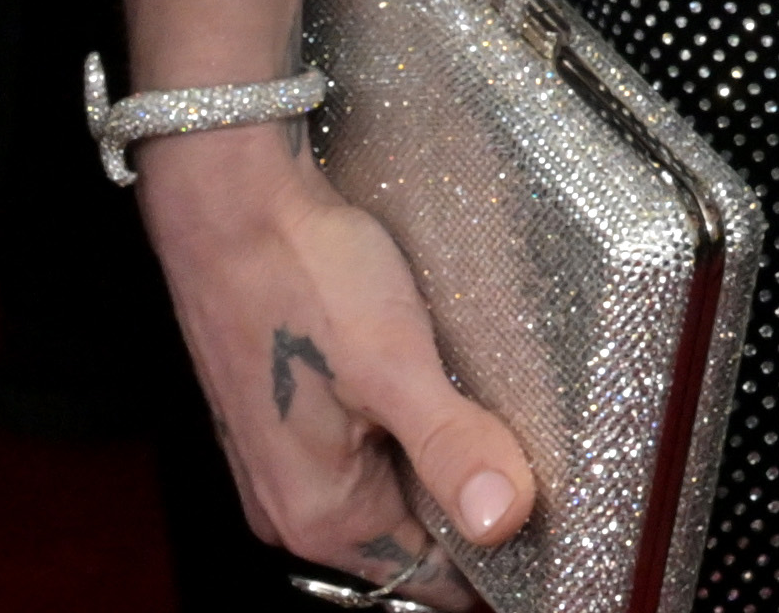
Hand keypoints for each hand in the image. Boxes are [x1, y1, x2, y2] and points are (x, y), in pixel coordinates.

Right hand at [136, 120, 539, 594]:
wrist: (230, 204)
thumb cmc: (300, 273)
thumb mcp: (396, 364)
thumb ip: (450, 447)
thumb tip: (503, 518)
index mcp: (320, 513)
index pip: (428, 579)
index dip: (494, 555)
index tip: (548, 514)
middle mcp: (293, 504)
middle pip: (411, 538)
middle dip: (471, 501)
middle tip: (528, 444)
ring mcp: (284, 463)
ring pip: (389, 490)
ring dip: (440, 458)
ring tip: (484, 403)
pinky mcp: (287, 418)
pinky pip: (365, 450)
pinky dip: (407, 428)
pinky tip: (434, 379)